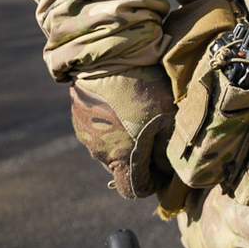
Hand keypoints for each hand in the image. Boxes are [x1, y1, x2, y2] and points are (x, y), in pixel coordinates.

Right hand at [69, 66, 175, 198]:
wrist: (108, 57)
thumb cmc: (142, 89)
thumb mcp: (166, 119)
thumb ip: (167, 150)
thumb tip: (170, 170)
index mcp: (121, 158)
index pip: (133, 190)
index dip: (151, 184)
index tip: (163, 170)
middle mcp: (99, 153)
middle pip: (123, 168)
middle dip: (140, 159)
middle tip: (157, 136)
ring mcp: (86, 135)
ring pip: (110, 148)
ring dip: (125, 140)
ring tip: (140, 115)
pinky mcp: (78, 118)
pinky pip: (99, 130)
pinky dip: (112, 125)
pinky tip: (124, 105)